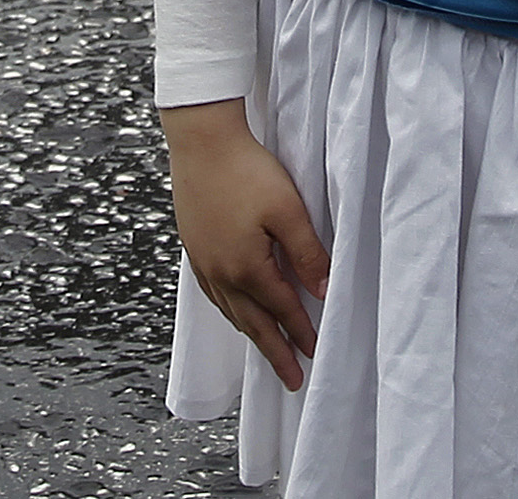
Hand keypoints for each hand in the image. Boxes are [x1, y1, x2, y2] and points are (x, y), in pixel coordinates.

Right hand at [162, 100, 326, 392]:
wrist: (200, 138)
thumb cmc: (246, 169)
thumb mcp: (288, 210)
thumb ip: (308, 254)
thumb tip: (324, 292)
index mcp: (246, 267)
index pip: (282, 310)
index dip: (301, 333)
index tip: (316, 355)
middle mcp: (220, 272)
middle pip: (252, 323)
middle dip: (274, 352)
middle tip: (291, 379)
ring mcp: (202, 261)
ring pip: (230, 311)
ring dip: (251, 334)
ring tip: (267, 351)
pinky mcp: (193, 247)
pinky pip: (213, 293)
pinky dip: (229, 310)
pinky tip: (234, 310)